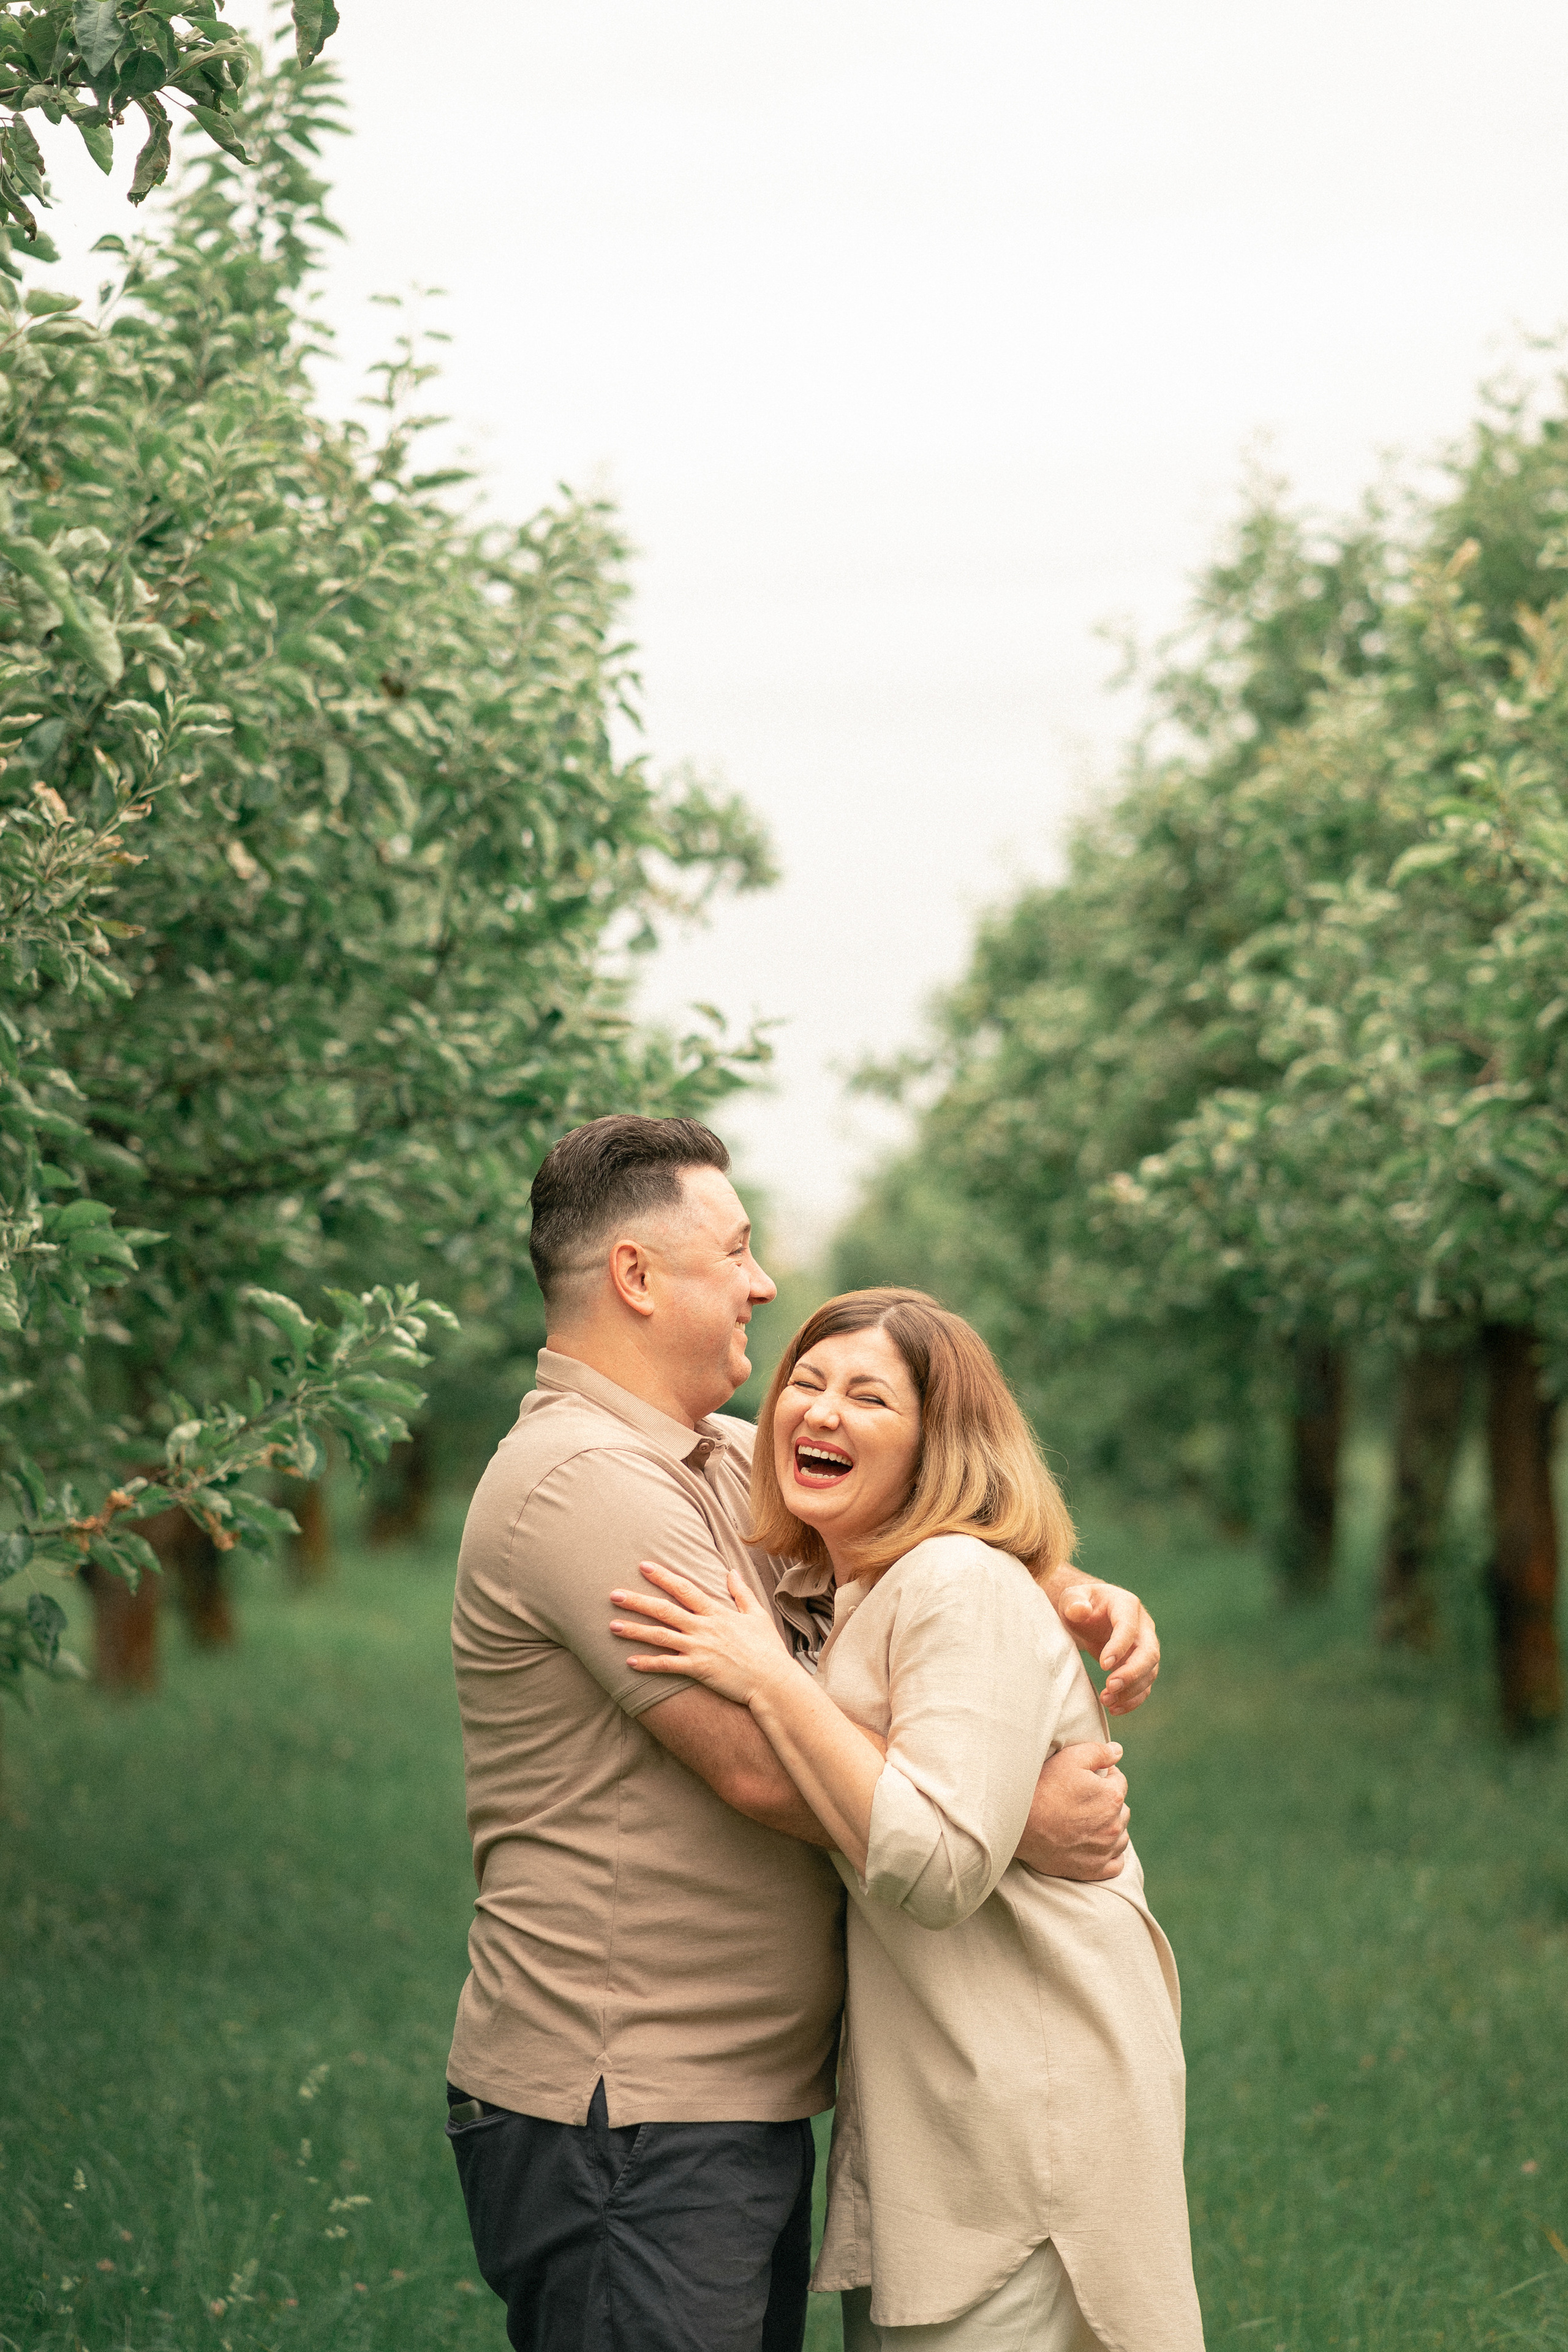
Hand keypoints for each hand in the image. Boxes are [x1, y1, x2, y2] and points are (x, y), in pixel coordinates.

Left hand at [610, 1563, 793, 1708]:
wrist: (773, 1680)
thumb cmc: (768, 1649)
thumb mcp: (757, 1614)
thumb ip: (741, 1592)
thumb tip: (731, 1571)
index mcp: (717, 1612)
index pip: (685, 1589)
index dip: (663, 1577)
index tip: (644, 1566)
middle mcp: (704, 1628)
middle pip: (664, 1610)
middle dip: (638, 1601)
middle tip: (614, 1594)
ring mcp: (699, 1649)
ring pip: (660, 1636)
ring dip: (635, 1630)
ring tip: (612, 1626)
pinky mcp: (698, 1670)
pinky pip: (667, 1666)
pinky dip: (648, 1663)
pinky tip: (629, 1662)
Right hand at [1015, 1740, 1128, 1880]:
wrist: (1017, 1825)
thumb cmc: (1043, 1788)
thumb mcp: (1069, 1759)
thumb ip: (1099, 1752)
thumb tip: (1118, 1751)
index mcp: (1112, 1797)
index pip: (1119, 1781)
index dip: (1105, 1775)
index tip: (1088, 1778)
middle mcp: (1114, 1826)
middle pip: (1122, 1809)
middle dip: (1108, 1801)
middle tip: (1084, 1799)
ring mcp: (1105, 1850)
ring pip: (1121, 1836)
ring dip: (1112, 1827)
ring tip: (1089, 1821)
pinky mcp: (1094, 1870)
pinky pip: (1116, 1863)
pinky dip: (1110, 1854)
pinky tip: (1096, 1845)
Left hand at [1048, 1574, 1158, 1713]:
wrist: (1087, 1614)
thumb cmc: (1078, 1604)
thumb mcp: (1071, 1598)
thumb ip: (1073, 1602)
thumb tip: (1080, 1610)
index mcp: (1126, 1605)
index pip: (1129, 1627)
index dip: (1119, 1646)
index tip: (1103, 1665)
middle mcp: (1143, 1626)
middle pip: (1149, 1652)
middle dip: (1132, 1673)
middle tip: (1110, 1687)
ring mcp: (1145, 1646)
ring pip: (1149, 1672)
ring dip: (1131, 1690)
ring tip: (1107, 1701)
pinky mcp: (1141, 1665)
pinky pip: (1145, 1685)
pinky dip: (1133, 1699)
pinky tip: (1115, 1709)